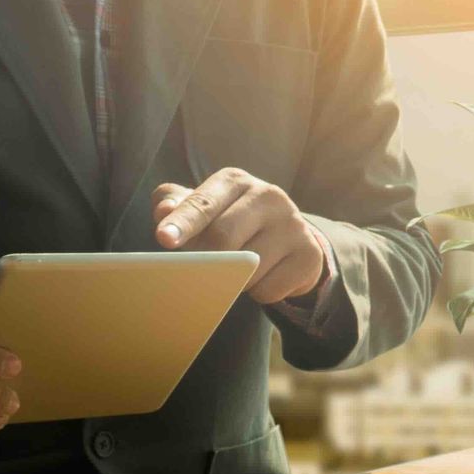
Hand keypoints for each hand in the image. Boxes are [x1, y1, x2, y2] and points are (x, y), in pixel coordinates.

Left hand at [153, 168, 326, 303]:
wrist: (288, 237)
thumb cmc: (232, 221)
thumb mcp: (204, 208)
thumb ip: (179, 206)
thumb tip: (165, 210)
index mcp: (236, 181)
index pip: (204, 203)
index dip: (183, 223)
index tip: (164, 239)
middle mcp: (269, 196)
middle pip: (224, 239)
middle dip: (206, 260)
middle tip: (201, 269)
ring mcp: (294, 226)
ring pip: (247, 270)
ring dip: (232, 280)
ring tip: (238, 269)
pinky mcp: (309, 256)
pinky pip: (268, 290)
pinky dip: (256, 293)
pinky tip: (261, 277)